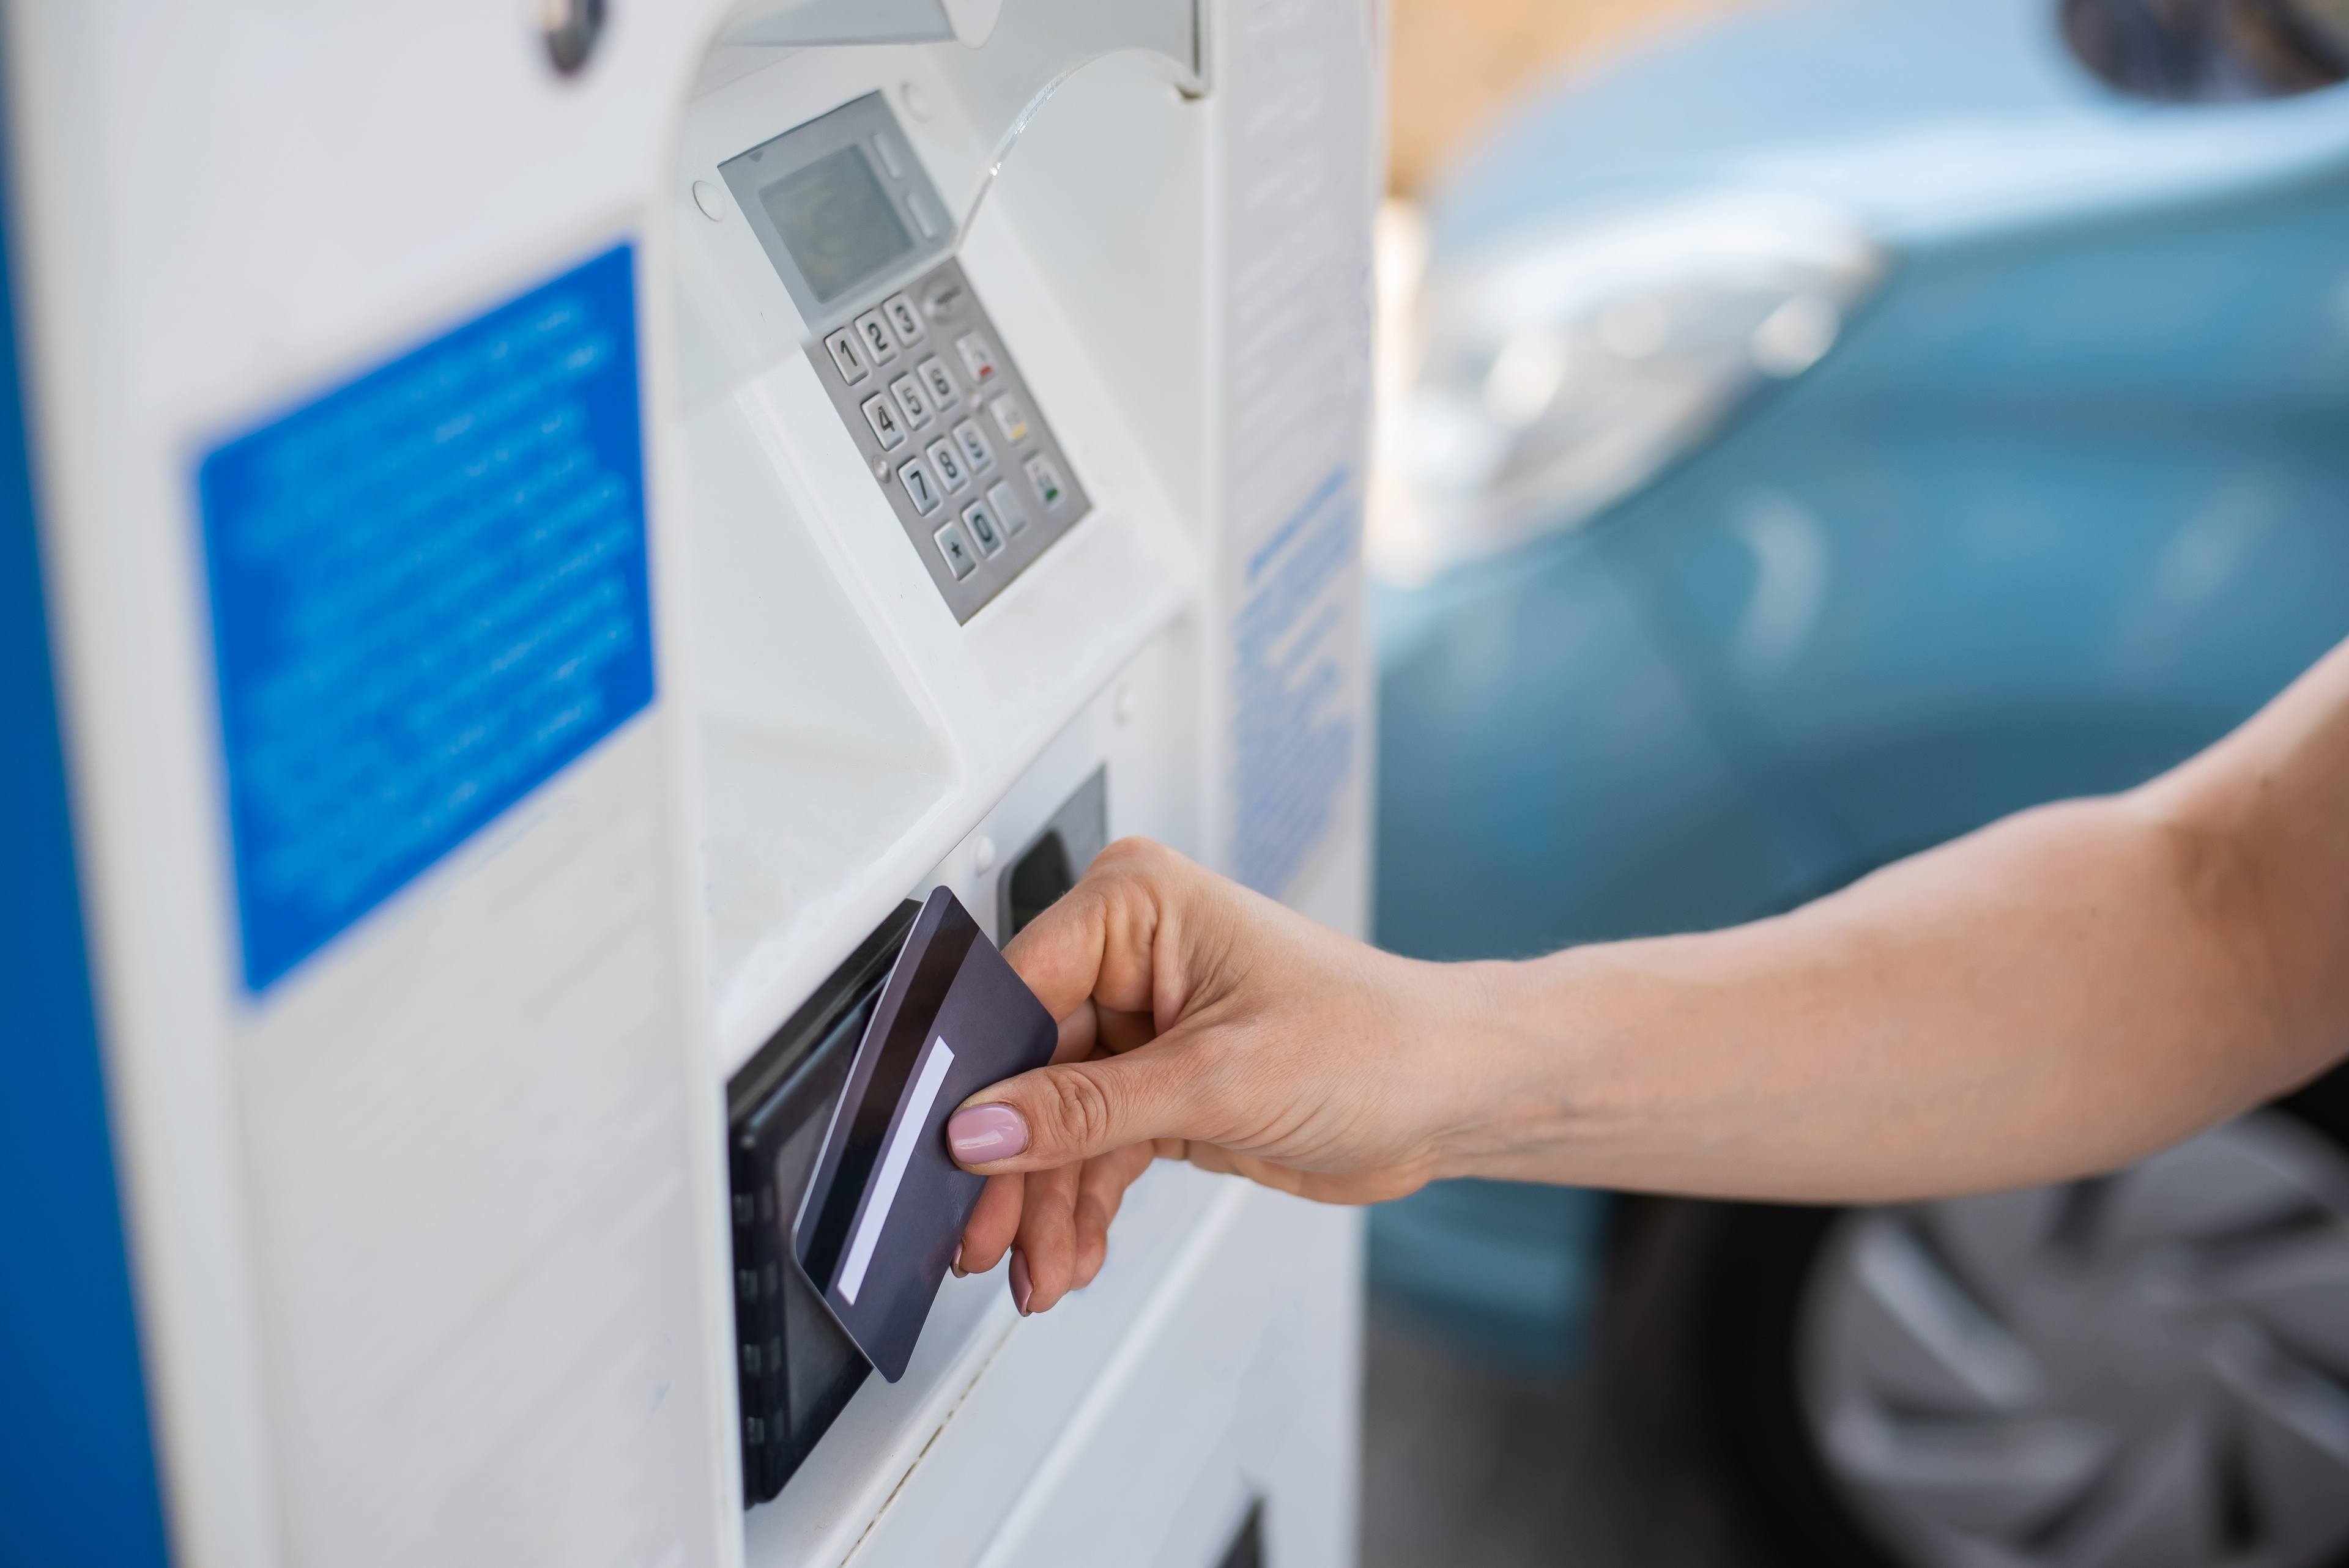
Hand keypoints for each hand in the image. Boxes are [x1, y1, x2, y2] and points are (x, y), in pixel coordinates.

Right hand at [947, 838, 1499, 1313]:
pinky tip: (1072, 1253)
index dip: (976, 1077)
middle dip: (1011, 1164)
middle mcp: (1132, 953)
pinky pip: (1091, 1147)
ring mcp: (1142, 1021)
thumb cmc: (1376, 1041)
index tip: (944, 1149)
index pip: (1018, 988)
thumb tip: (981, 1129)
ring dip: (1044, 1202)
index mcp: (1138, 905)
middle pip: (1027, 1066)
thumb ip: (1085, 1110)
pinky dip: (1079, 1205)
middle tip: (983, 1236)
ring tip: (1039, 1267)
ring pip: (1052, 1121)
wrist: (1453, 1095)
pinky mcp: (1159, 1083)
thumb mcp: (1217, 1078)